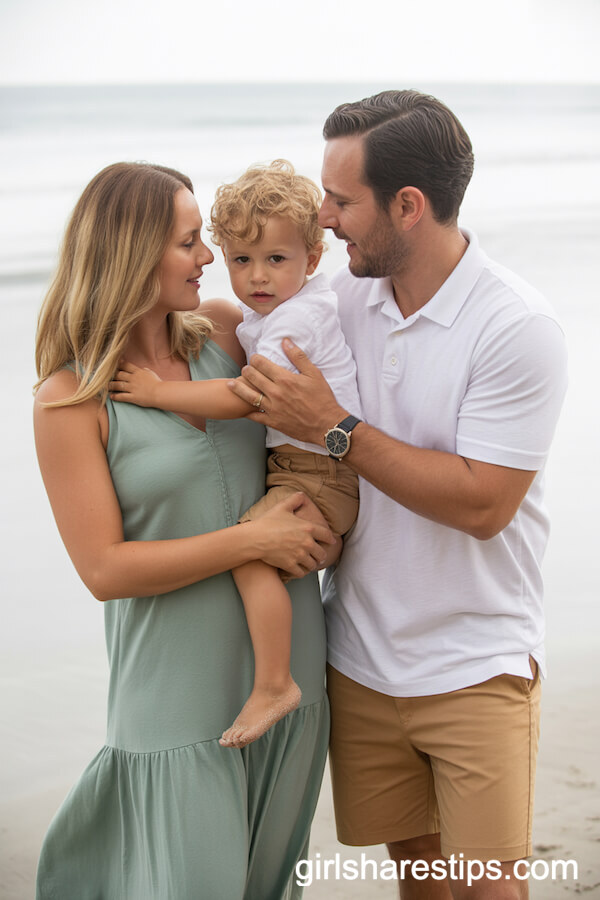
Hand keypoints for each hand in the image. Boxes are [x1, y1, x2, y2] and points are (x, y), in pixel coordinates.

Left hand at [109, 361, 161, 406]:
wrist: (161, 393)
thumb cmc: (158, 383)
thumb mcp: (152, 374)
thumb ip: (146, 371)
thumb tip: (143, 369)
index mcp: (138, 372)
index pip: (125, 365)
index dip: (118, 365)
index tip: (113, 365)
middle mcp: (133, 378)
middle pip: (119, 374)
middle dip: (112, 375)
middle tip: (107, 377)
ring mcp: (132, 388)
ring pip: (118, 385)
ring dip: (111, 386)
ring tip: (106, 387)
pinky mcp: (133, 397)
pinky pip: (121, 396)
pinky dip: (115, 396)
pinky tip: (111, 396)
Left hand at [228, 338, 345, 444]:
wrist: (327, 425)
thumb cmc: (323, 398)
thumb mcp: (314, 374)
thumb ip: (298, 356)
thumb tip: (285, 341)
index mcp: (285, 379)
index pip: (261, 364)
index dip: (255, 359)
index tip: (255, 358)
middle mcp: (275, 393)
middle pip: (252, 377)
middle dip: (246, 371)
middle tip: (245, 369)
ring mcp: (272, 408)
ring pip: (248, 396)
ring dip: (237, 388)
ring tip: (231, 384)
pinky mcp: (273, 422)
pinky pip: (254, 416)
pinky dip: (246, 411)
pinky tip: (240, 408)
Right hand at [247, 492, 335, 577]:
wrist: (255, 538)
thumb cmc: (268, 521)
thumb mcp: (282, 506)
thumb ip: (295, 499)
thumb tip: (302, 495)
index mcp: (308, 528)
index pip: (326, 535)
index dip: (331, 539)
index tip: (332, 542)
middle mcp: (307, 543)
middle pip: (322, 553)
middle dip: (321, 555)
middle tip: (320, 556)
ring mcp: (299, 555)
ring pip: (312, 564)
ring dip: (312, 564)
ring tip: (310, 563)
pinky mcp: (290, 565)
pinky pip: (301, 573)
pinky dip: (302, 572)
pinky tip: (300, 570)